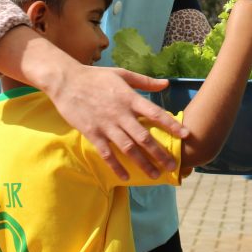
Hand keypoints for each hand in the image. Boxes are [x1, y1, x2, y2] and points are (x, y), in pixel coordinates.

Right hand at [46, 62, 188, 179]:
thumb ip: (145, 81)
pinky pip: (107, 154)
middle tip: (173, 165)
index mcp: (129, 98)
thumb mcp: (122, 74)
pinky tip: (126, 177)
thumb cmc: (95, 76)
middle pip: (144, 137)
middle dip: (160, 153)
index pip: (155, 113)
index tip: (185, 135)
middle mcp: (120, 113)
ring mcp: (106, 125)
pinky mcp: (92, 133)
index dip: (171, 124)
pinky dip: (117, 166)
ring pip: (128, 148)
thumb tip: (166, 84)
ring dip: (143, 163)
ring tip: (155, 175)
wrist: (66, 81)